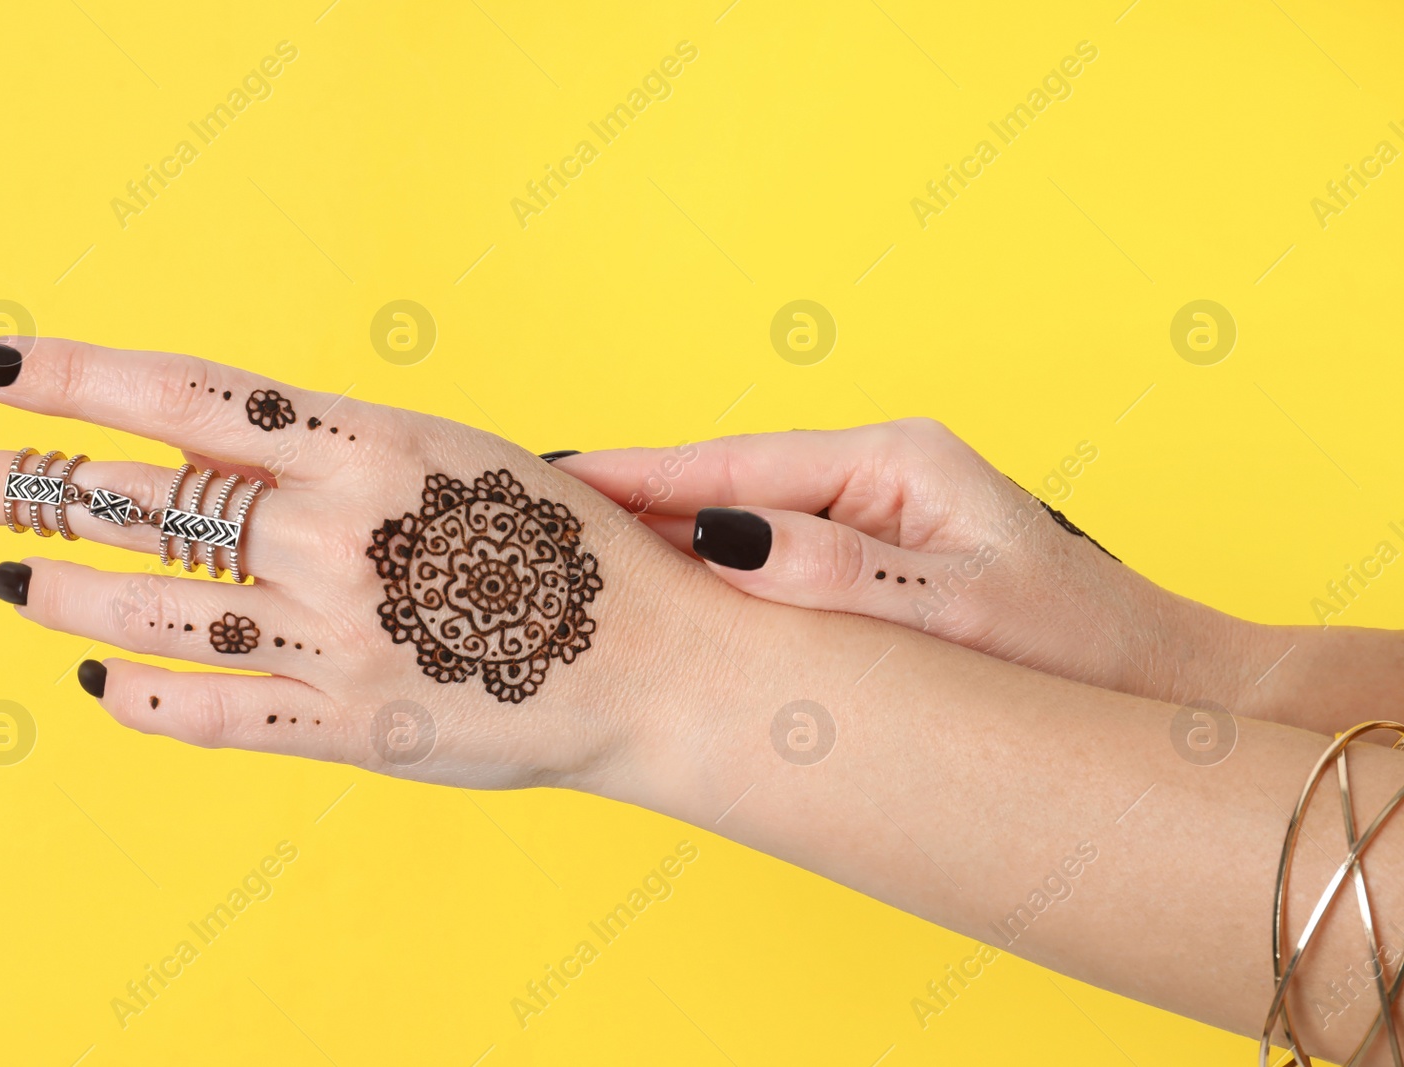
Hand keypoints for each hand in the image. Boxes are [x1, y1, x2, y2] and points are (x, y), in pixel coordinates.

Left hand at [0, 337, 726, 792]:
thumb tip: (197, 443)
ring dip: (59, 586)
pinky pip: (207, 714)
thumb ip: (330, 446)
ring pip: (149, 610)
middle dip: (23, 485)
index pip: (190, 398)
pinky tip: (97, 673)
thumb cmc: (563, 543)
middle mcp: (341, 537)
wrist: (654, 660)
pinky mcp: (349, 727)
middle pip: (142, 502)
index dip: (76, 379)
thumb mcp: (451, 453)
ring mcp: (339, 638)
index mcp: (373, 448)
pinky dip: (135, 693)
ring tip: (9, 573)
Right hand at [551, 420, 1259, 707]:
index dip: (640, 477)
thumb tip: (722, 540)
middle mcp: (873, 476)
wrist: (1155, 687)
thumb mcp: (959, 606)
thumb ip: (838, 572)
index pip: (736, 465)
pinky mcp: (872, 563)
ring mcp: (871, 518)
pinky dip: (713, 576)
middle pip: (726, 485)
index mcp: (892, 461)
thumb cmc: (1074, 647)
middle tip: (534, 520)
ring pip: (742, 526)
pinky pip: (770, 564)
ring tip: (576, 555)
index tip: (556, 478)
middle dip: (635, 504)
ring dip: (667, 541)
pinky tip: (665, 593)